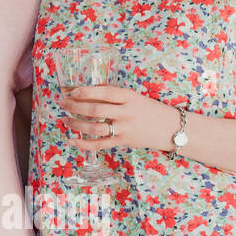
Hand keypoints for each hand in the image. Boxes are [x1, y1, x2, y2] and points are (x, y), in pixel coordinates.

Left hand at [61, 84, 190, 152]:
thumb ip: (114, 96)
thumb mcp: (135, 97)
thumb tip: (86, 92)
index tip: (72, 91)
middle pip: (96, 110)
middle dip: (75, 106)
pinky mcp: (123, 142)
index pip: (106, 92)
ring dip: (76, 124)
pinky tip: (71, 140)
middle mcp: (127, 113)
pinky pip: (100, 144)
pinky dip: (83, 143)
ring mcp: (125, 129)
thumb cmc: (150, 109)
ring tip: (65, 119)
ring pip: (95, 128)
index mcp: (130, 97)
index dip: (87, 91)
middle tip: (62, 103)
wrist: (172, 128)